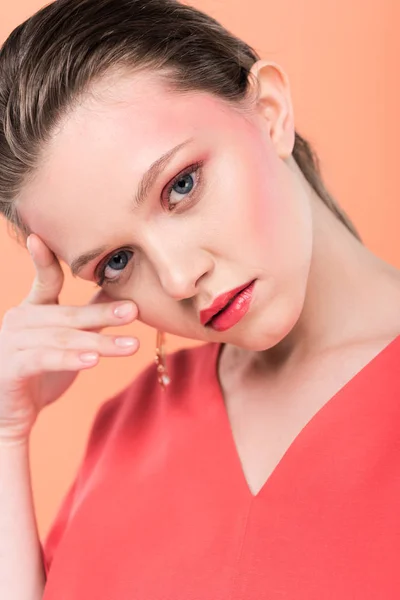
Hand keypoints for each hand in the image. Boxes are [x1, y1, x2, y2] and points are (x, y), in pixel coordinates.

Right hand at [0, 234, 138, 443]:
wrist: (11, 412)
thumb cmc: (41, 370)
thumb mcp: (67, 340)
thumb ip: (89, 318)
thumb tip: (123, 297)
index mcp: (33, 309)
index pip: (44, 280)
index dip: (44, 259)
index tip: (41, 237)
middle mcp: (19, 320)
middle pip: (67, 314)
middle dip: (103, 312)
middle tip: (134, 311)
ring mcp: (12, 343)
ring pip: (62, 339)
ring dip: (99, 342)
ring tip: (131, 346)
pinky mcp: (11, 368)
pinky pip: (44, 360)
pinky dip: (69, 359)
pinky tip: (93, 361)